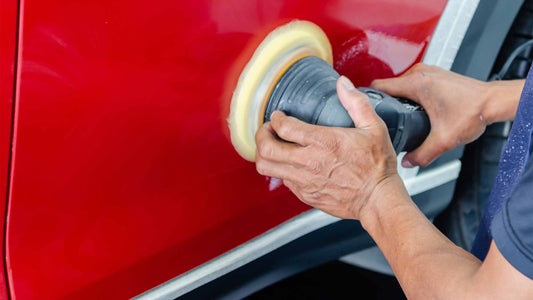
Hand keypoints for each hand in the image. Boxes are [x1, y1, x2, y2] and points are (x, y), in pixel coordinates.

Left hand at [255, 76, 398, 219]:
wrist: (378, 200)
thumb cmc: (377, 166)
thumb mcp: (374, 127)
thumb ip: (356, 103)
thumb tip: (342, 83)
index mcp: (324, 142)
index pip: (284, 127)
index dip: (275, 118)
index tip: (278, 116)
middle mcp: (309, 162)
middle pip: (266, 148)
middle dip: (261, 135)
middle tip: (268, 130)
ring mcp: (304, 181)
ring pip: (267, 167)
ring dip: (264, 154)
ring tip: (272, 146)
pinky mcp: (305, 195)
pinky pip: (281, 181)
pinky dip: (280, 169)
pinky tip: (290, 163)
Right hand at [371, 63, 489, 167]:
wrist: (494, 102)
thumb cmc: (474, 111)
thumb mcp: (444, 140)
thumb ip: (421, 155)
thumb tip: (407, 162)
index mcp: (416, 84)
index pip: (379, 86)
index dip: (368, 99)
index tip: (362, 109)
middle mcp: (420, 74)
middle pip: (388, 87)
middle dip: (383, 103)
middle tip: (381, 120)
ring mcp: (427, 73)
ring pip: (400, 85)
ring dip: (397, 99)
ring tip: (397, 116)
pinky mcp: (433, 76)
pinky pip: (411, 84)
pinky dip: (408, 96)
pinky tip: (413, 110)